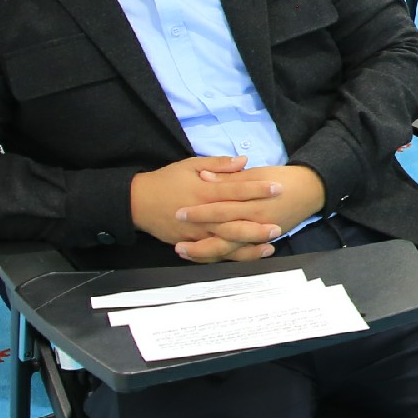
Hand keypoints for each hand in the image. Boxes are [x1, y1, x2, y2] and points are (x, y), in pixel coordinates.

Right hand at [131, 154, 285, 260]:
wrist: (138, 202)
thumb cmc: (166, 180)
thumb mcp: (190, 165)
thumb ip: (218, 165)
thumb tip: (244, 161)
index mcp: (204, 192)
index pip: (235, 190)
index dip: (257, 190)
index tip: (278, 187)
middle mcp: (202, 215)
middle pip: (233, 222)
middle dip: (257, 226)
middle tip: (279, 225)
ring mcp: (196, 232)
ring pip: (225, 242)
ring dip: (248, 246)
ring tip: (270, 246)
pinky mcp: (190, 243)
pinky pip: (213, 253)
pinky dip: (230, 256)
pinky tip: (247, 256)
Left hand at [176, 166, 325, 261]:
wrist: (310, 190)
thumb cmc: (281, 178)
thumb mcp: (256, 173)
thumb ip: (229, 176)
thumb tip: (205, 176)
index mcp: (252, 200)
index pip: (221, 207)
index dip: (200, 211)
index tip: (178, 212)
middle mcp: (255, 220)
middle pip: (222, 232)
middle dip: (198, 237)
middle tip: (175, 240)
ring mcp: (259, 233)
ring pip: (229, 248)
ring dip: (205, 252)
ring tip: (183, 252)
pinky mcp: (263, 241)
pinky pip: (239, 253)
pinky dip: (221, 256)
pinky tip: (204, 256)